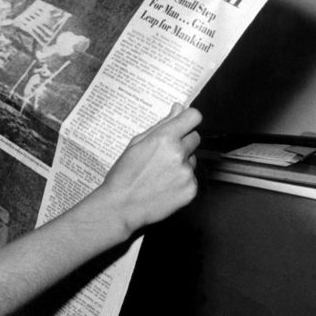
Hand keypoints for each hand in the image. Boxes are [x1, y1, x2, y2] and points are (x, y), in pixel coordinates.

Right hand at [101, 103, 200, 234]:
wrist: (121, 206)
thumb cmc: (124, 175)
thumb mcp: (136, 143)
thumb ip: (161, 125)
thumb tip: (178, 109)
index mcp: (164, 138)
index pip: (193, 116)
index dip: (188, 119)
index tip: (183, 124)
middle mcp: (179, 154)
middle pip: (195, 138)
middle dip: (183, 142)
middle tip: (163, 154)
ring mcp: (187, 173)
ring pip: (192, 159)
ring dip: (181, 162)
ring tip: (160, 174)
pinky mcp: (191, 189)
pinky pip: (192, 178)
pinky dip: (182, 180)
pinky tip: (165, 185)